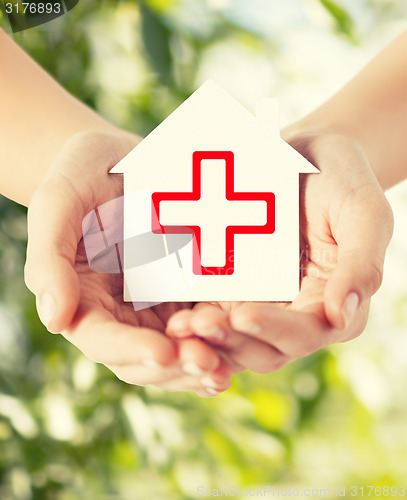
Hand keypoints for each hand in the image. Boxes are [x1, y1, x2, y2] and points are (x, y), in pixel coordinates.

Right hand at [24, 130, 232, 395]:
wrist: (120, 158)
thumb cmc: (82, 175)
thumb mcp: (58, 203)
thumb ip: (51, 259)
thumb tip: (55, 320)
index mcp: (85, 300)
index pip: (102, 339)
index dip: (130, 349)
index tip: (162, 351)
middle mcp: (121, 312)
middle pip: (144, 359)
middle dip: (176, 366)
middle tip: (209, 363)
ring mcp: (156, 304)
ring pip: (177, 350)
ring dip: (201, 363)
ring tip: (228, 366)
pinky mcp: (186, 290)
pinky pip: (204, 323)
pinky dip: (221, 340)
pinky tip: (245, 342)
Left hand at [167, 134, 393, 371]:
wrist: (305, 154)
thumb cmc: (342, 179)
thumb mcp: (364, 212)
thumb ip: (360, 264)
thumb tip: (340, 317)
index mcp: (332, 304)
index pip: (306, 333)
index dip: (275, 330)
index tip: (242, 314)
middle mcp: (296, 313)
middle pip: (264, 347)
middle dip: (231, 340)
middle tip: (197, 325)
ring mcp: (262, 303)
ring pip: (234, 338)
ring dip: (207, 339)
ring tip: (179, 325)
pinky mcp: (235, 288)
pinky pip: (214, 311)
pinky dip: (195, 318)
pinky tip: (172, 311)